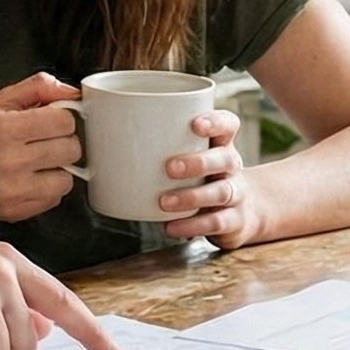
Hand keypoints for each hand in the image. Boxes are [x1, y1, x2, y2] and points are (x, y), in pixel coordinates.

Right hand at [0, 72, 83, 222]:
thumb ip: (37, 88)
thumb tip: (72, 93)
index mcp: (4, 128)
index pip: (64, 121)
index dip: (62, 118)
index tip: (51, 121)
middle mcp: (9, 160)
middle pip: (71, 149)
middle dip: (63, 142)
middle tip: (43, 141)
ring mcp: (13, 190)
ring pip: (68, 178)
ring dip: (58, 168)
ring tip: (37, 162)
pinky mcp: (17, 211)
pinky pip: (55, 198)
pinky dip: (48, 188)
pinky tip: (29, 179)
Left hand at [160, 109, 265, 248]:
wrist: (244, 212)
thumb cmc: (205, 178)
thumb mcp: (193, 158)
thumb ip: (162, 147)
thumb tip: (104, 138)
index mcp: (221, 145)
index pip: (228, 125)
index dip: (215, 122)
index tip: (195, 123)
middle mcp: (232, 167)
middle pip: (225, 159)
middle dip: (197, 162)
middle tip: (169, 167)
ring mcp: (236, 194)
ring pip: (221, 192)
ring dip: (191, 197)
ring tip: (163, 202)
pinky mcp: (234, 221)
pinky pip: (216, 222)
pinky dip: (191, 226)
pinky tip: (170, 227)